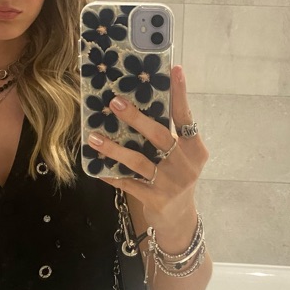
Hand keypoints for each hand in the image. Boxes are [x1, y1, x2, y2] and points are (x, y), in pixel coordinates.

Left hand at [87, 65, 208, 240]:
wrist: (179, 220)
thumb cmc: (176, 176)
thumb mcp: (179, 155)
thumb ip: (165, 134)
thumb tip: (134, 103)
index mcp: (195, 148)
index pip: (186, 116)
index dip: (180, 93)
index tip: (175, 69)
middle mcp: (186, 164)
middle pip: (159, 136)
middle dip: (136, 118)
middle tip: (114, 102)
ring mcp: (171, 184)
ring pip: (138, 161)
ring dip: (113, 148)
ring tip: (94, 137)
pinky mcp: (156, 200)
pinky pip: (127, 183)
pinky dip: (110, 174)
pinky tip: (95, 166)